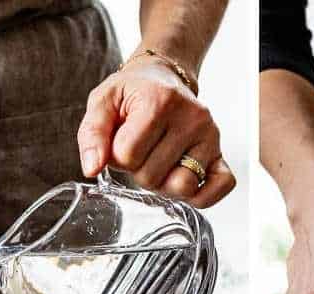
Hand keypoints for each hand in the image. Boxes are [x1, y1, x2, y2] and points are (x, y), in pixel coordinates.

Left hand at [77, 53, 235, 207]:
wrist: (165, 78)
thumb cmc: (134, 92)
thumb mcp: (103, 101)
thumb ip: (92, 134)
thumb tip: (92, 168)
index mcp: (159, 101)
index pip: (127, 155)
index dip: (116, 156)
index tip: (122, 140)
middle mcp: (191, 118)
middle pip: (151, 177)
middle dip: (138, 171)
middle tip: (142, 150)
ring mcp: (210, 137)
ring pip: (181, 188)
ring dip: (164, 185)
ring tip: (160, 163)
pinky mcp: (220, 153)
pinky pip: (222, 186)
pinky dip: (203, 196)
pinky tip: (185, 184)